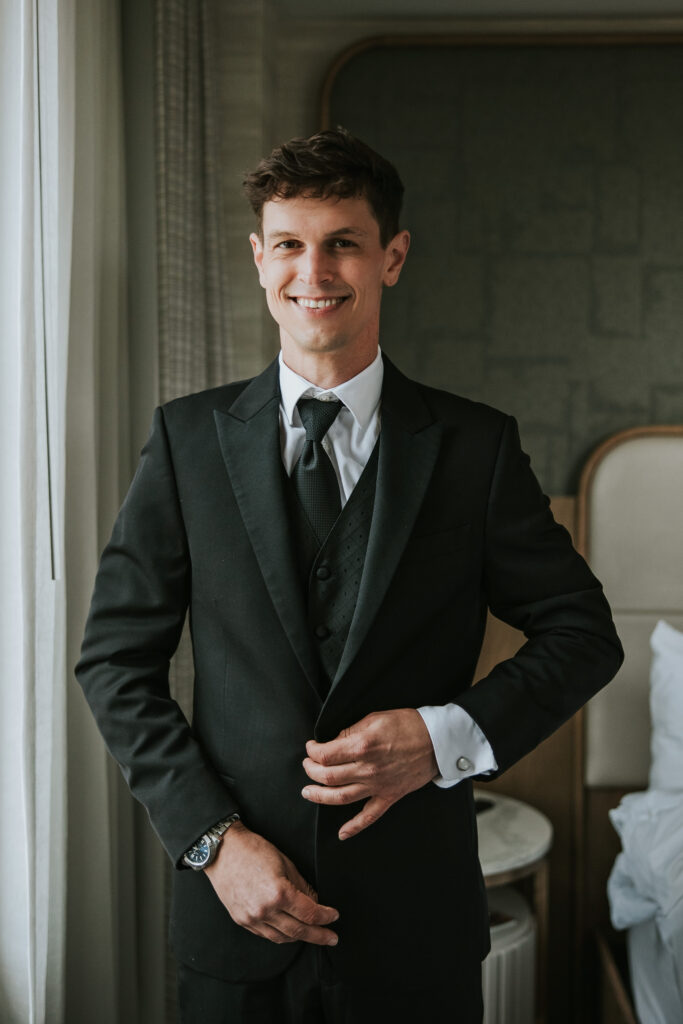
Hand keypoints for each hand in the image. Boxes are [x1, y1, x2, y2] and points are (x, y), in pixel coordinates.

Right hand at [204, 822, 338, 945]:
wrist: (222, 851)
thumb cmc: (254, 850)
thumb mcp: (286, 863)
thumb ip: (302, 886)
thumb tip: (315, 902)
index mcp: (279, 893)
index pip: (310, 913)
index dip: (325, 917)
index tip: (334, 917)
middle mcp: (265, 910)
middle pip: (299, 931)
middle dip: (318, 936)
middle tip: (332, 938)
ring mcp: (252, 918)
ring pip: (282, 937)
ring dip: (300, 938)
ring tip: (312, 935)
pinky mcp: (241, 920)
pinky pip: (266, 935)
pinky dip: (281, 935)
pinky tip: (290, 932)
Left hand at [302, 709, 438, 840]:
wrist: (438, 740)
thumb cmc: (408, 724)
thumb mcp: (375, 717)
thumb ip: (351, 730)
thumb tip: (333, 742)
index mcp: (363, 746)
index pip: (325, 754)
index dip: (312, 751)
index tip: (311, 748)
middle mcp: (368, 768)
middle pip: (328, 776)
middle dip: (311, 770)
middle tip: (308, 765)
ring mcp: (378, 785)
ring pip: (341, 798)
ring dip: (319, 796)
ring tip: (308, 792)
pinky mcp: (389, 796)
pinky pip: (369, 816)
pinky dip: (354, 827)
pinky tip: (341, 833)